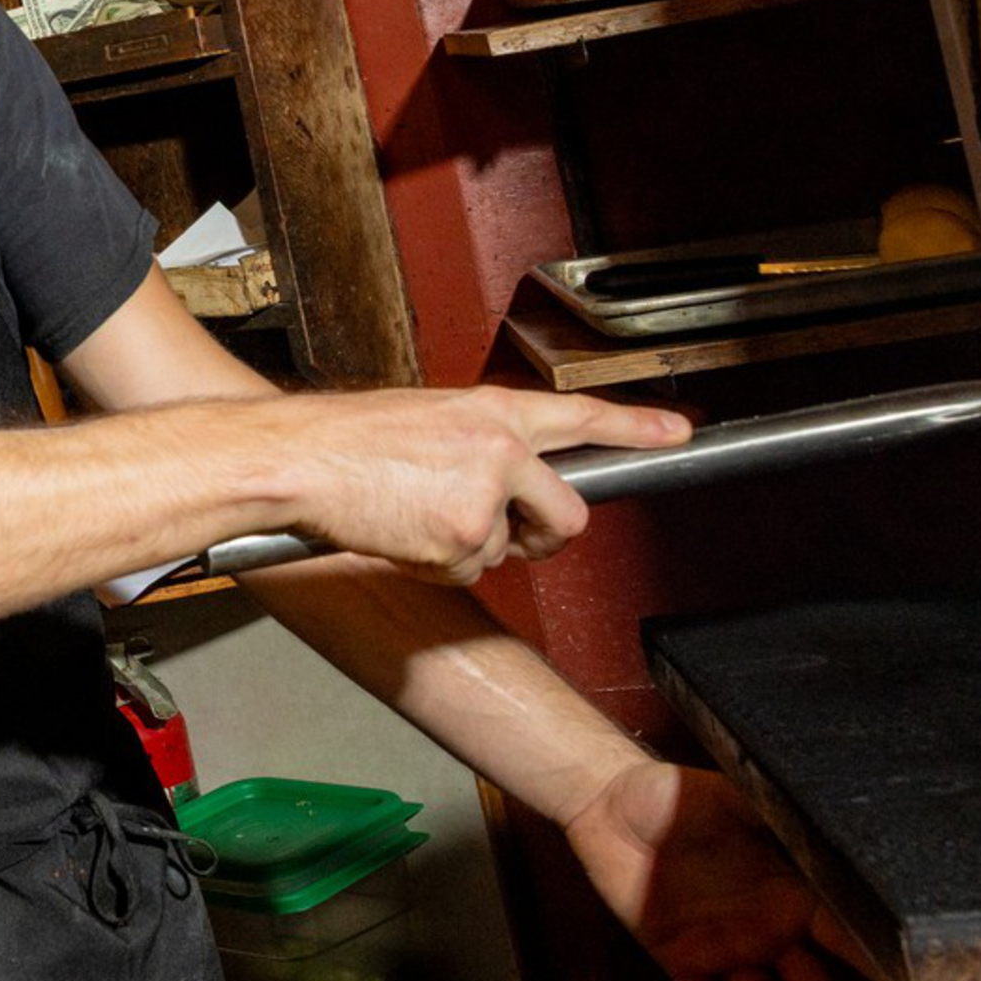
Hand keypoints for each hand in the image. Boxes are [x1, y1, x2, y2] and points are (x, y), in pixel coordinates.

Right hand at [240, 387, 689, 581]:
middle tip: (509, 535)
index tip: (680, 431)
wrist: (299, 458)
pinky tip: (403, 532)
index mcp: (492, 410)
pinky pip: (469, 570)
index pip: (582, 415)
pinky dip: (438, 564)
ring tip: (415, 515)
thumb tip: (509, 484)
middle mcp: (502, 448)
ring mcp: (486, 495)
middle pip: (568, 512)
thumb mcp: (428, 421)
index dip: (639, 425)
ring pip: (507, 549)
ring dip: (469, 547)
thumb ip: (479, 445)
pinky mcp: (464, 537)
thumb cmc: (348, 439)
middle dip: (545, 536)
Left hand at [566, 760, 881, 980]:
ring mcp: (727, 951)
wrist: (609, 806)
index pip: (844, 934)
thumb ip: (769, 809)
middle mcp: (770, 931)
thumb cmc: (676, 794)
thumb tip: (821, 810)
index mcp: (792, 892)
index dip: (877, 966)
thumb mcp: (728, 794)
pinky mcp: (681, 961)